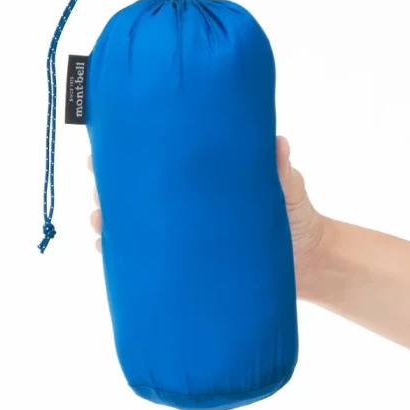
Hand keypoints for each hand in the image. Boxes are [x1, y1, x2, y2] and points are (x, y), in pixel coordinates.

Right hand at [87, 136, 326, 295]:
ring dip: (110, 224)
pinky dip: (123, 258)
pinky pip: (149, 261)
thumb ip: (282, 170)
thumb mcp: (288, 189)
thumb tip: (278, 143)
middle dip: (109, 190)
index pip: (160, 163)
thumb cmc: (299, 217)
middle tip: (98, 191)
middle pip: (138, 193)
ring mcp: (186, 237)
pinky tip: (106, 255)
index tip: (102, 152)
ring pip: (136, 226)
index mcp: (204, 182)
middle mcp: (189, 207)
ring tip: (98, 225)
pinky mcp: (190, 267)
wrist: (311, 263)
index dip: (127, 155)